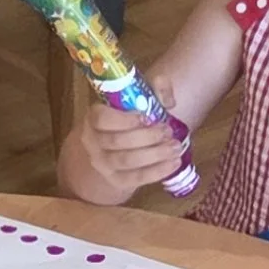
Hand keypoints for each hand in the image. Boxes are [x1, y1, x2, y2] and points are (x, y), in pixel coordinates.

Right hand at [67, 90, 184, 204]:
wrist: (121, 146)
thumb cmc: (131, 117)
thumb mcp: (141, 97)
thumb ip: (157, 88)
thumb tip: (169, 101)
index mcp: (94, 117)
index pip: (101, 119)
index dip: (123, 120)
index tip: (146, 117)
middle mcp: (92, 141)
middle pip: (116, 141)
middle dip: (146, 137)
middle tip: (168, 131)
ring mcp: (102, 163)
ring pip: (126, 161)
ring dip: (154, 155)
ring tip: (175, 147)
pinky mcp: (115, 180)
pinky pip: (135, 178)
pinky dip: (156, 172)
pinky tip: (173, 163)